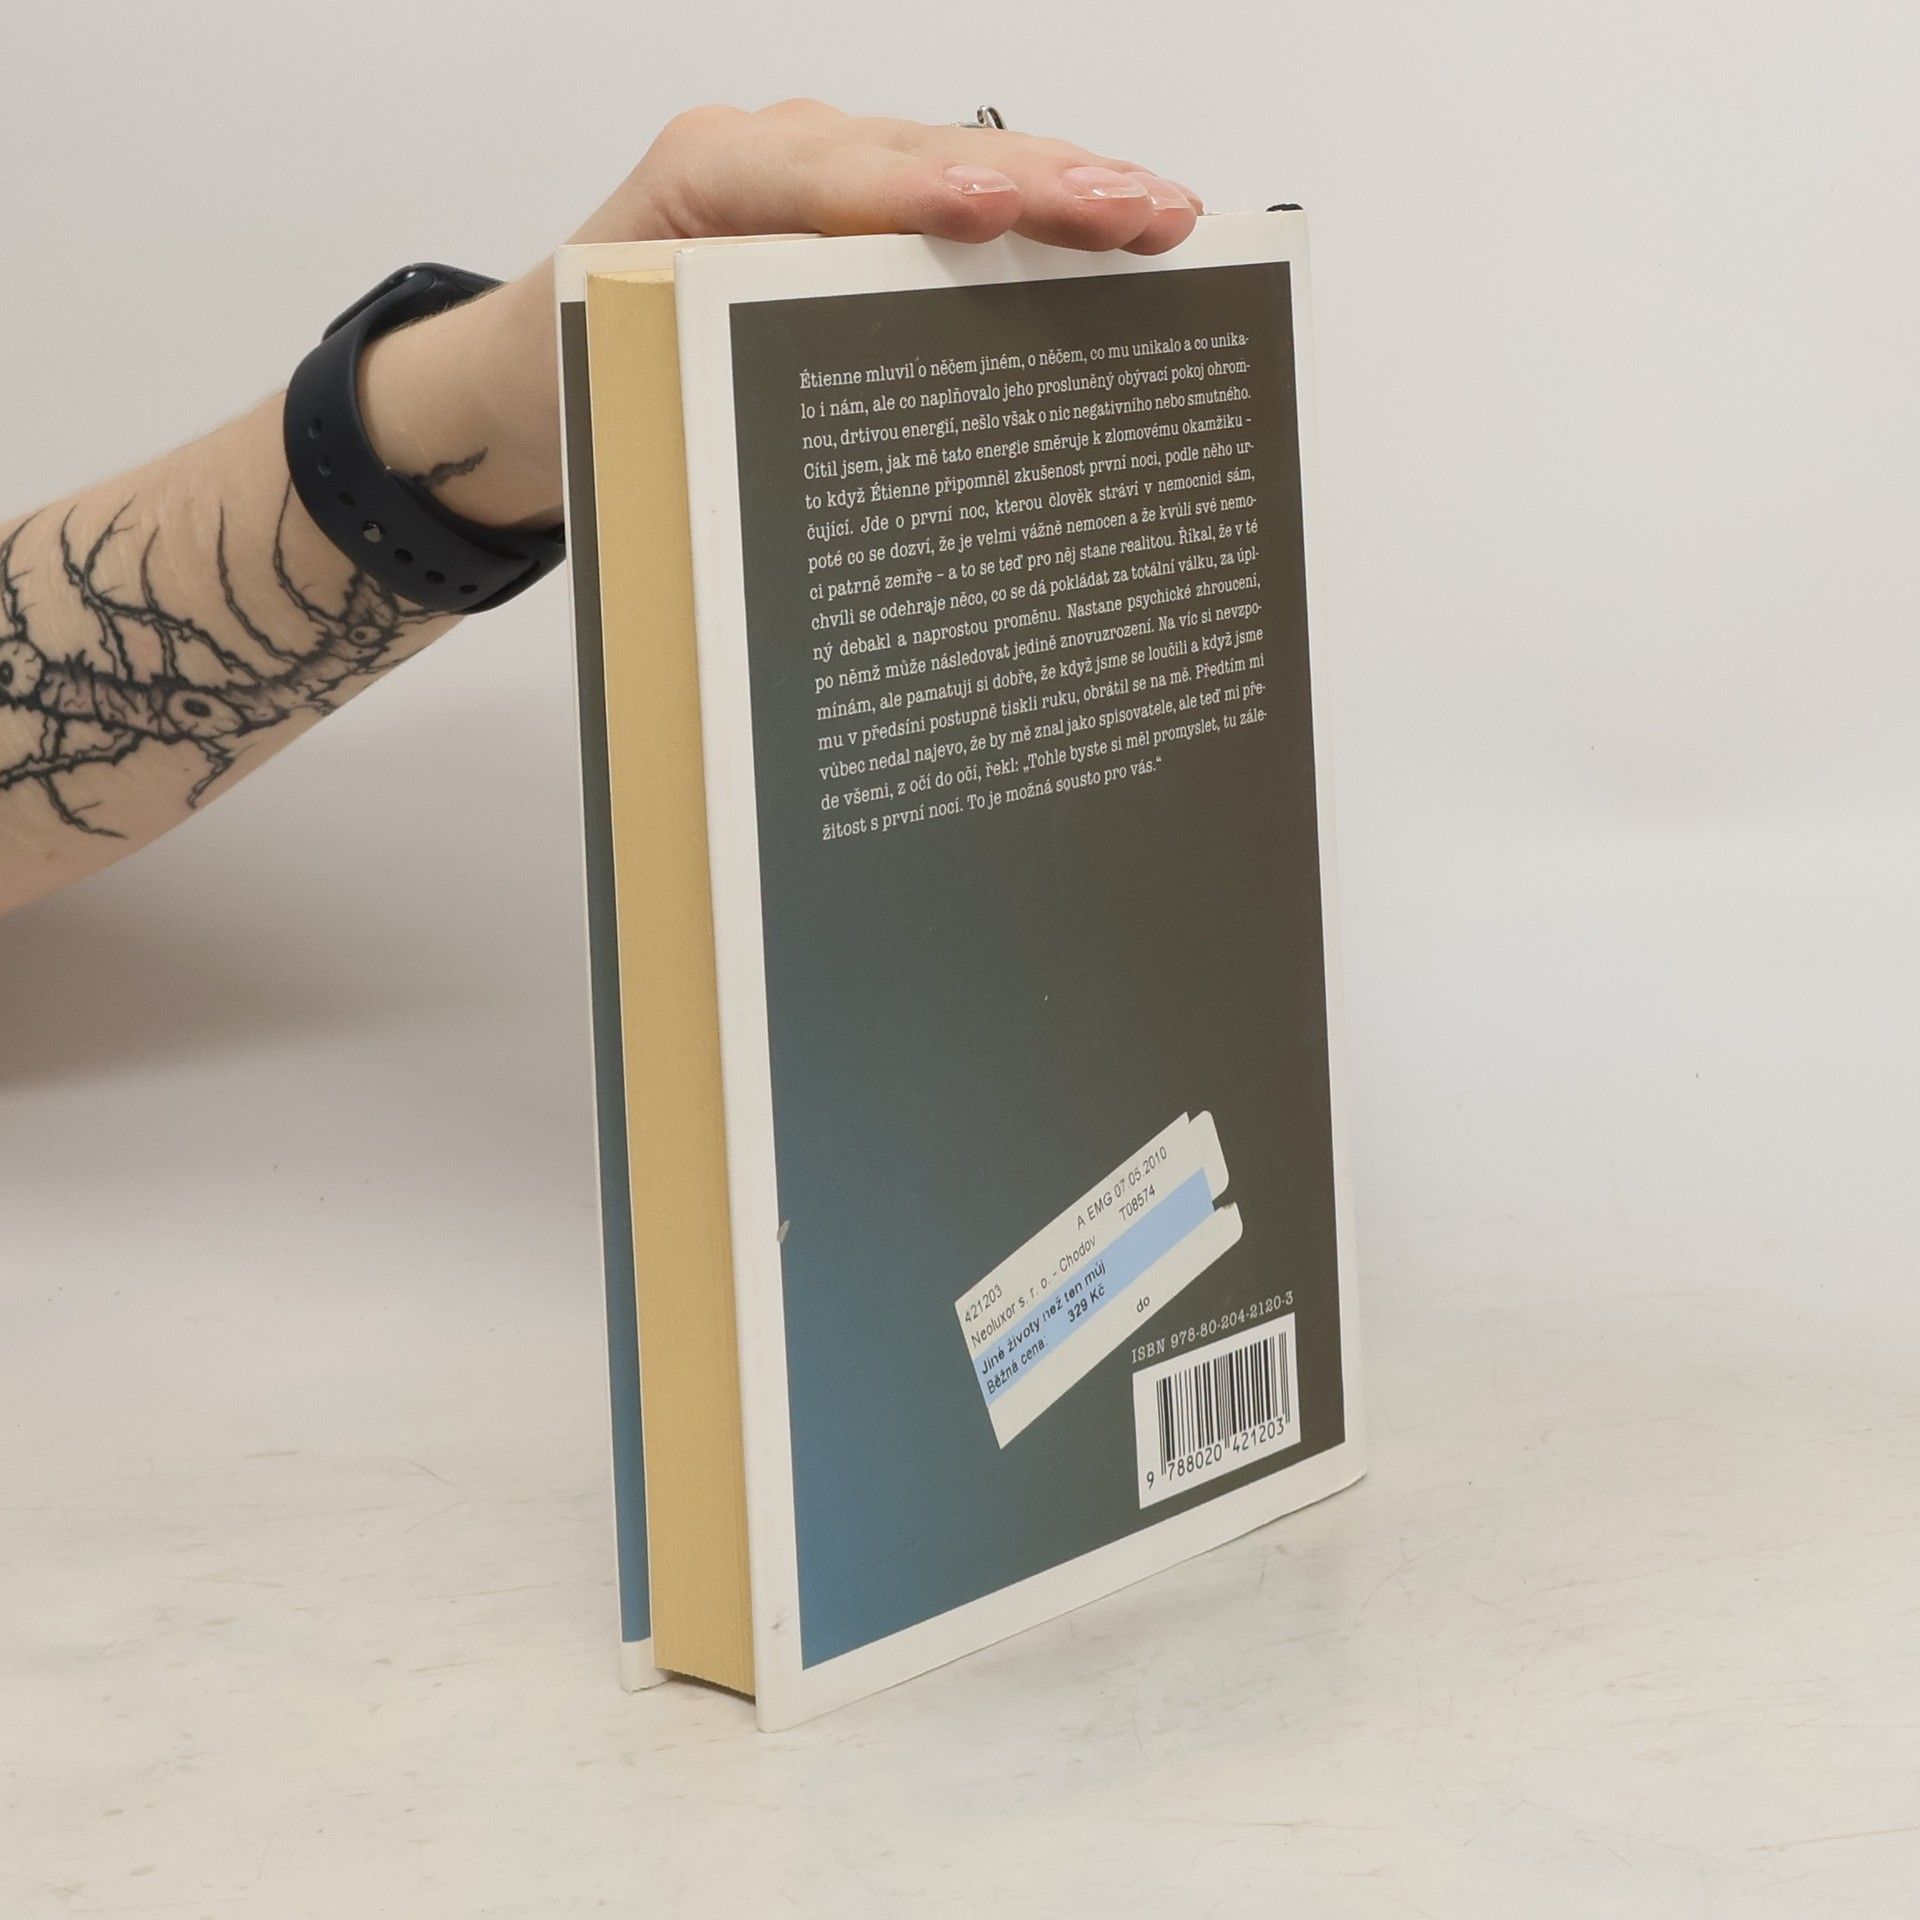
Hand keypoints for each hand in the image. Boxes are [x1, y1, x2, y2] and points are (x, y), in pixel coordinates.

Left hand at [359, 102, 1203, 533]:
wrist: (524, 375)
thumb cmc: (574, 380)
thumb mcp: (614, 393)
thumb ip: (697, 397)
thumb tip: (814, 493)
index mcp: (698, 187)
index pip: (820, 173)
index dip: (914, 190)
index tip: (990, 210)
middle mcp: (768, 161)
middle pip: (920, 152)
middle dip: (1038, 179)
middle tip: (1141, 213)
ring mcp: (819, 180)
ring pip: (956, 164)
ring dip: (1064, 190)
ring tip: (1165, 218)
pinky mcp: (851, 218)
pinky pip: (952, 203)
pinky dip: (1039, 219)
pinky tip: (1117, 234)